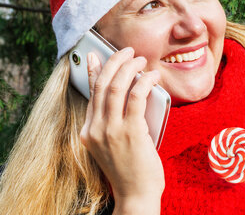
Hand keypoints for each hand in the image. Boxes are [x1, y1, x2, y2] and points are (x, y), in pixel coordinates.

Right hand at [80, 47, 163, 214]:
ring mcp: (112, 131)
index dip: (93, 70)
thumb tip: (126, 93)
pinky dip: (145, 81)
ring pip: (116, 86)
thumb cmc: (129, 169)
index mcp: (88, 131)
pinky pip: (136, 97)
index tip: (95, 54)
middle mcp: (95, 129)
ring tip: (141, 60)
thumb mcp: (112, 144)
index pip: (90, 93)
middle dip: (115, 62)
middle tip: (128, 52)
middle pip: (102, 84)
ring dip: (130, 67)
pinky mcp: (131, 132)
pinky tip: (153, 77)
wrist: (135, 195)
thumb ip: (113, 121)